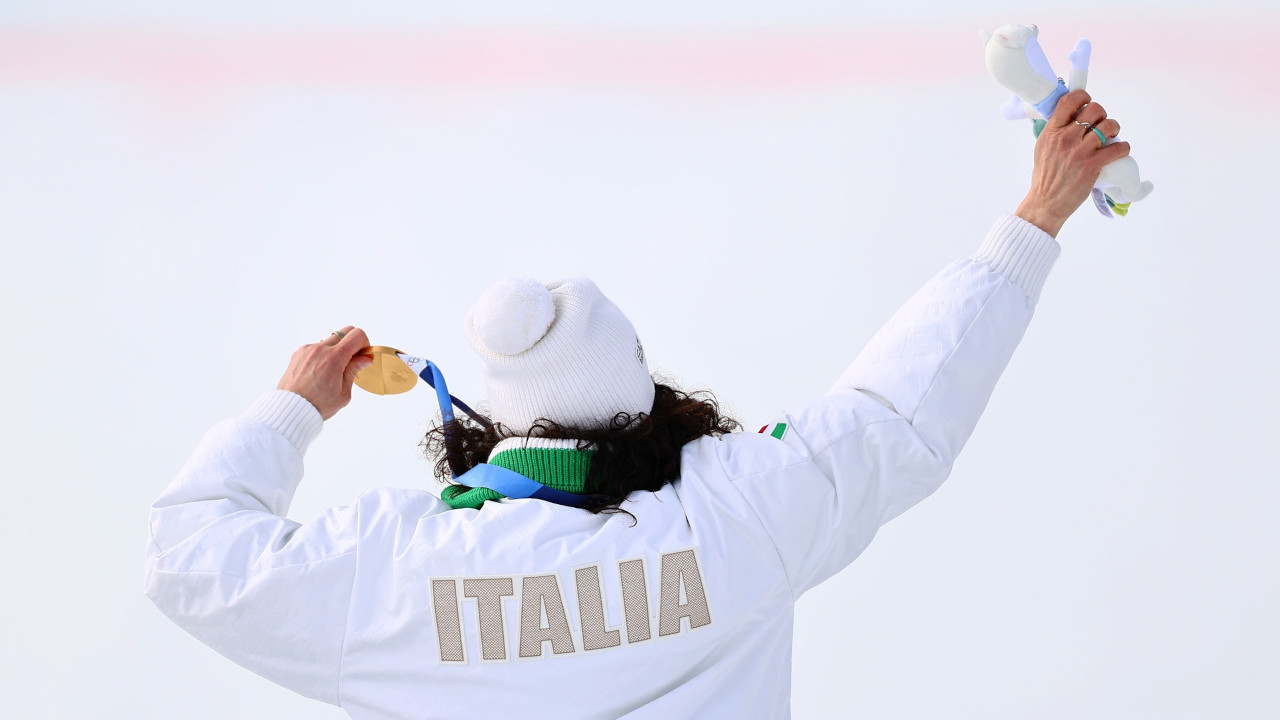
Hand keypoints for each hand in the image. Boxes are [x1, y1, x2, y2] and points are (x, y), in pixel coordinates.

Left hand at [276, 326, 373, 419]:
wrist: (291, 409)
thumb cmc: (317, 405)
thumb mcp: (343, 393)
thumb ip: (354, 370)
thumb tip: (365, 358)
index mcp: (334, 358)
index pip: (357, 335)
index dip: (364, 344)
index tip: (362, 356)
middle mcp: (320, 349)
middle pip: (345, 331)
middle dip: (352, 343)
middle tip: (351, 360)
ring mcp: (308, 349)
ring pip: (330, 339)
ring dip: (337, 349)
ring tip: (332, 370)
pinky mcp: (299, 352)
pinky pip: (317, 347)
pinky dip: (323, 354)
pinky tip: (320, 371)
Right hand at [1015, 89, 1131, 236]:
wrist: (1046, 202)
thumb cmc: (1045, 176)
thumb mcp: (1043, 147)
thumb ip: (1056, 130)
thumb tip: (1071, 117)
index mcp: (1052, 131)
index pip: (1069, 100)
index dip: (1083, 97)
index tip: (1087, 103)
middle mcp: (1066, 138)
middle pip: (1094, 109)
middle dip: (1102, 114)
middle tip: (1101, 124)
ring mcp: (1080, 152)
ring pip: (1108, 125)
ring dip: (1114, 128)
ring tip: (1111, 135)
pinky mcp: (1092, 166)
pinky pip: (1118, 148)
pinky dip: (1123, 147)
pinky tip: (1120, 150)